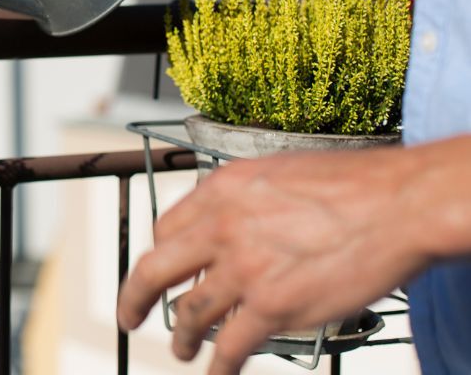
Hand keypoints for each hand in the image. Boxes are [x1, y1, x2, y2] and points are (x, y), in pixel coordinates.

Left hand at [116, 146, 432, 374]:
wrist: (398, 205)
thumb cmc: (355, 185)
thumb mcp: (278, 172)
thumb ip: (246, 197)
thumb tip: (235, 216)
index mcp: (221, 191)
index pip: (168, 227)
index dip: (163, 254)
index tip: (164, 269)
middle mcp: (221, 229)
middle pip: (156, 270)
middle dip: (136, 297)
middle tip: (130, 314)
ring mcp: (244, 270)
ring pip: (190, 313)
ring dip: (182, 337)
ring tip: (181, 349)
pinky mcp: (271, 307)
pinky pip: (230, 346)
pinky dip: (219, 366)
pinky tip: (217, 373)